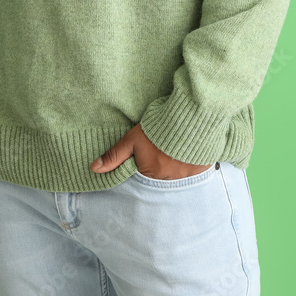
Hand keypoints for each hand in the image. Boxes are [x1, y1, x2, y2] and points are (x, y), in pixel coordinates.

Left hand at [90, 122, 213, 179]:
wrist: (191, 117)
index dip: (144, 165)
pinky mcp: (200, 170)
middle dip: (159, 166)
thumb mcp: (133, 139)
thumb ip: (114, 155)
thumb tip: (94, 168)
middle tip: (161, 151)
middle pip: (160, 177)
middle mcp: (169, 179)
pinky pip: (192, 172)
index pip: (143, 176)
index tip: (147, 156)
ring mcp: (186, 176)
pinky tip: (187, 153)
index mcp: (151, 173)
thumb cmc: (158, 127)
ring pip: (176, 175)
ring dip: (174, 166)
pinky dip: (188, 165)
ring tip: (173, 150)